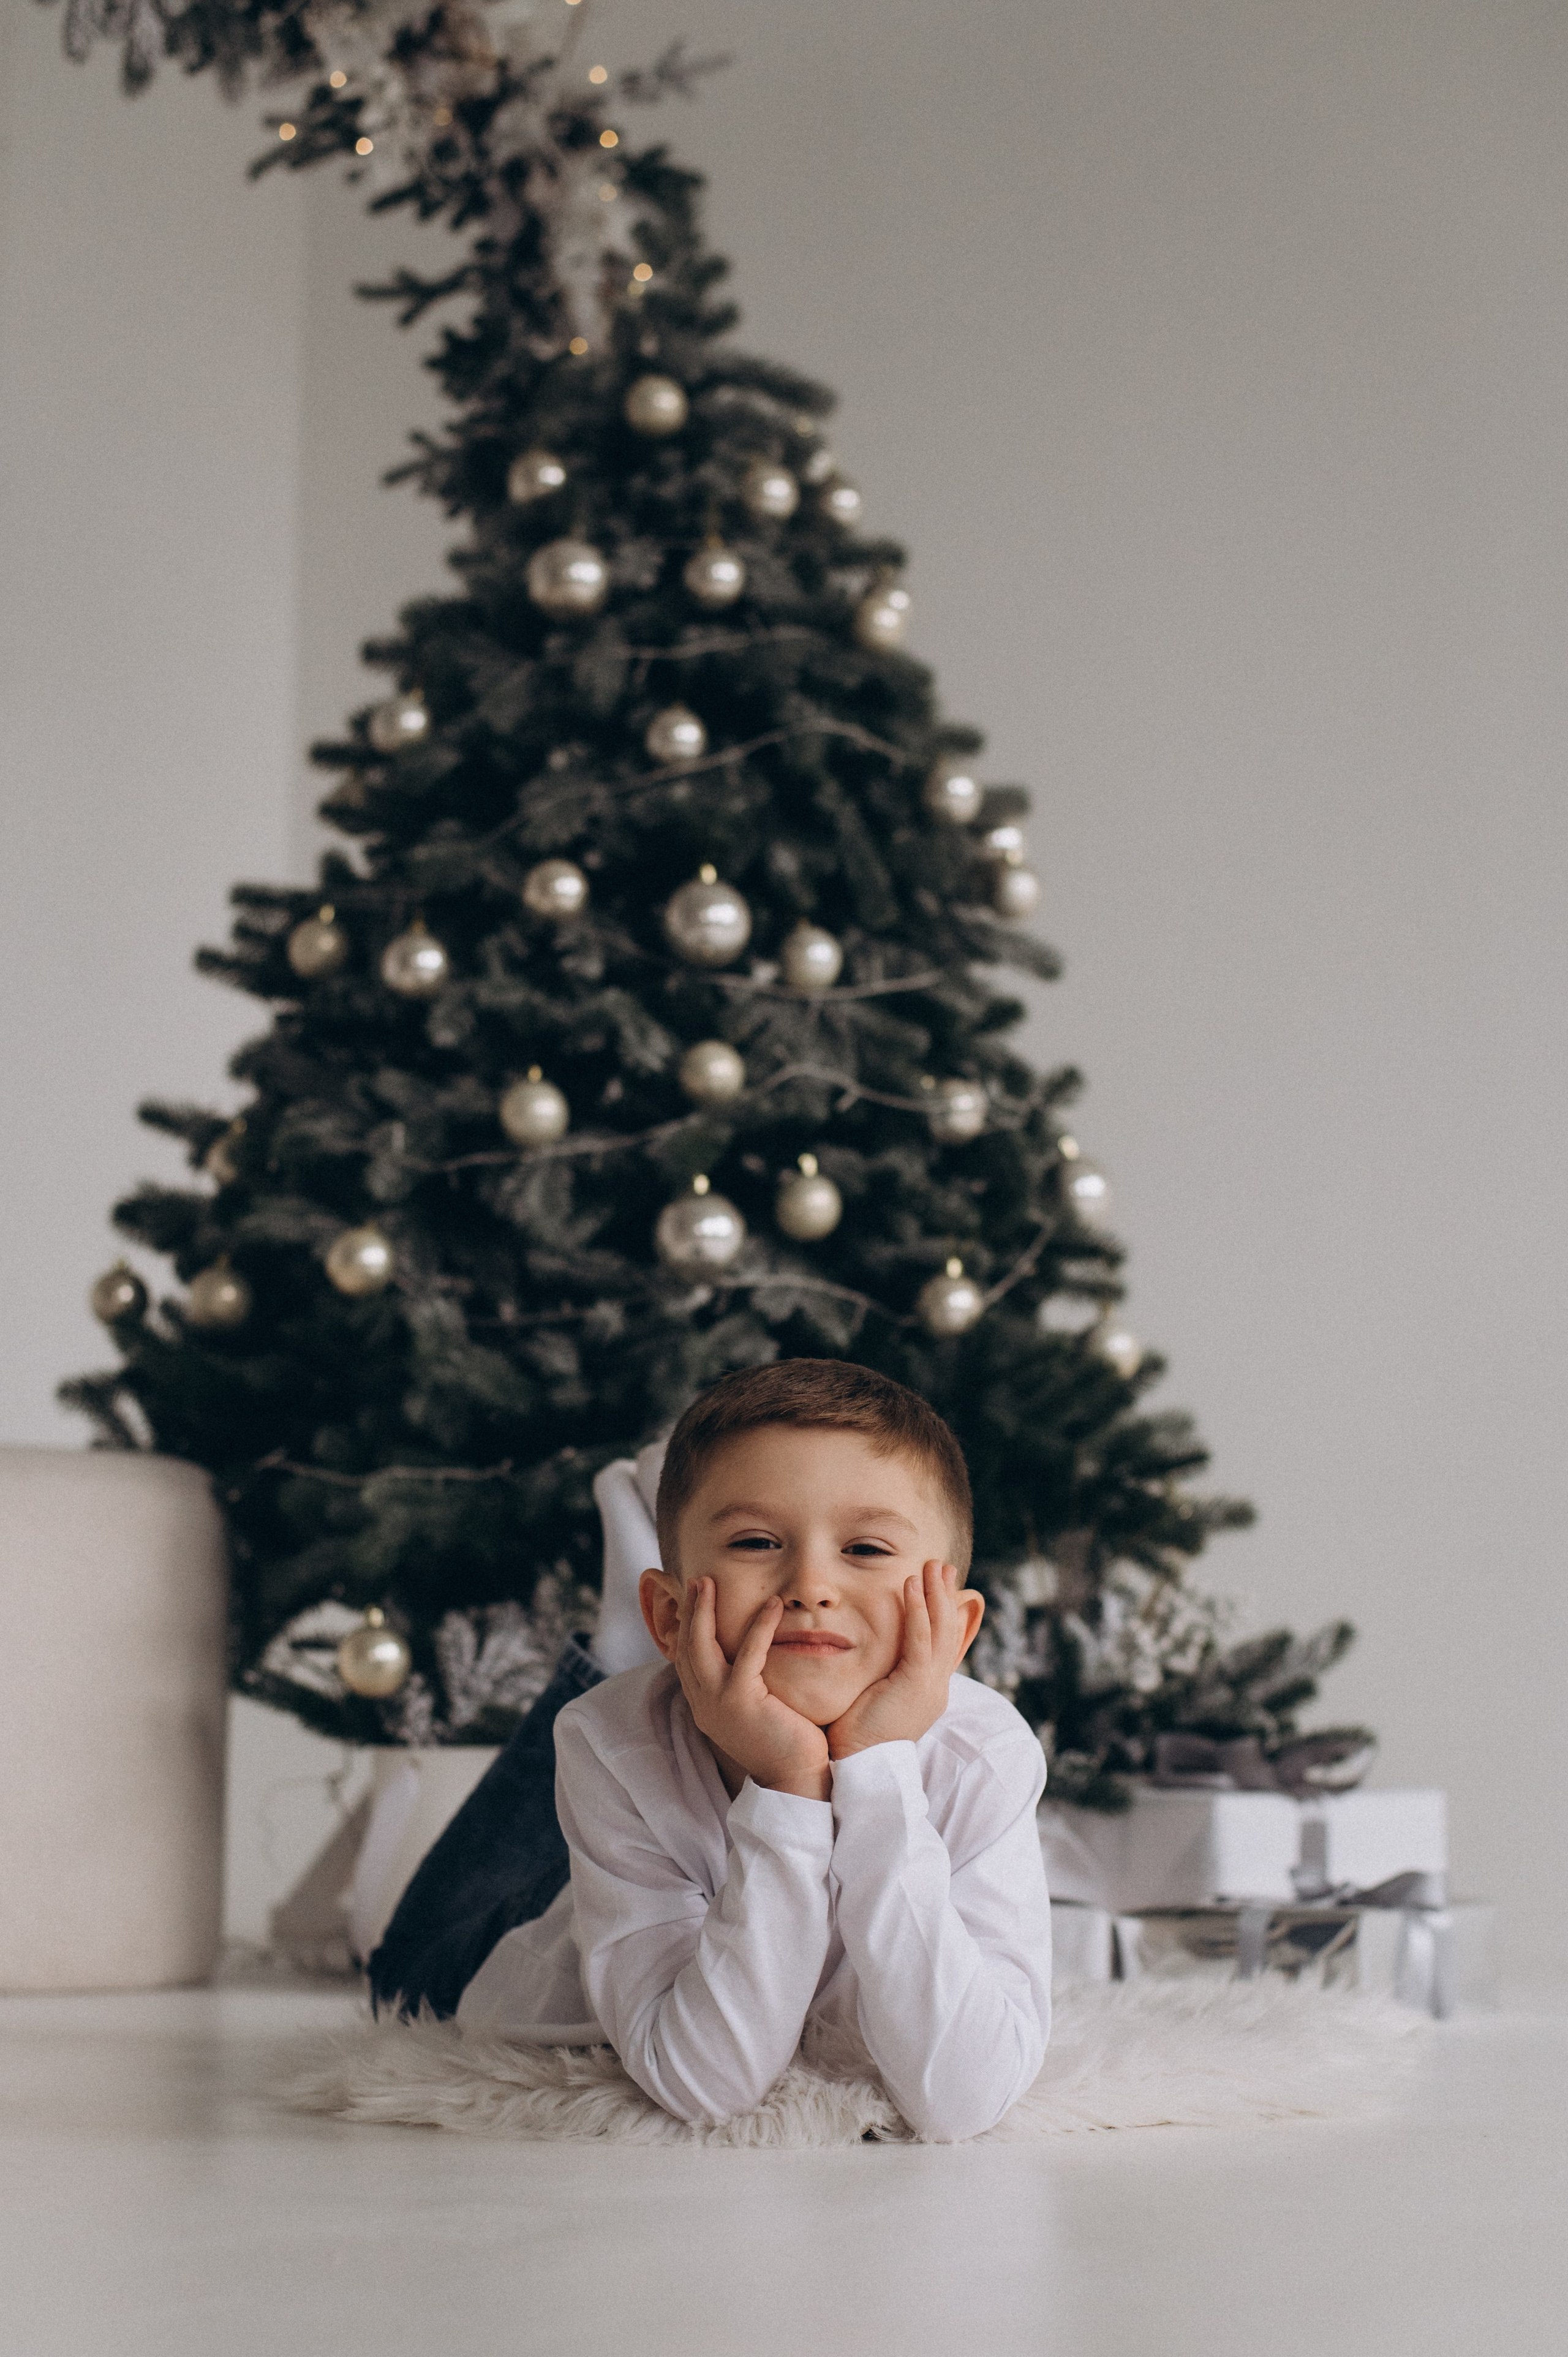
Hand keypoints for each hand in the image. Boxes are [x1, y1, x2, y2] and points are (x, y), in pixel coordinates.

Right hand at [674, 1577, 831, 1801]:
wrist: (795, 1779)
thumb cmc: (783, 1742)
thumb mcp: (753, 1710)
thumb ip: (743, 1685)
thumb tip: (748, 1658)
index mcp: (704, 1706)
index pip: (686, 1659)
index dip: (687, 1626)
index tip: (694, 1597)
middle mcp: (703, 1705)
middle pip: (687, 1647)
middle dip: (689, 1611)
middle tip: (697, 1580)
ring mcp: (717, 1704)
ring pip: (701, 1647)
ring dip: (705, 1611)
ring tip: (710, 1582)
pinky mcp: (741, 1703)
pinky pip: (748, 1655)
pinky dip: (759, 1626)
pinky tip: (772, 1605)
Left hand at [826, 1560, 979, 1760]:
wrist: (859, 1768)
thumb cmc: (857, 1737)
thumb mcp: (876, 1698)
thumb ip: (882, 1675)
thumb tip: (873, 1655)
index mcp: (928, 1691)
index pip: (942, 1644)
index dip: (943, 1612)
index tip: (941, 1585)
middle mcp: (935, 1687)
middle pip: (948, 1632)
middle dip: (945, 1596)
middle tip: (943, 1566)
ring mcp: (929, 1686)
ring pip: (939, 1630)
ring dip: (934, 1594)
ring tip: (930, 1566)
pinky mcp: (915, 1685)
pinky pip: (919, 1639)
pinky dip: (916, 1610)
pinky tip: (910, 1586)